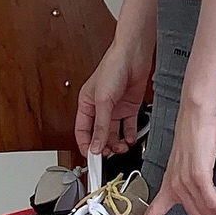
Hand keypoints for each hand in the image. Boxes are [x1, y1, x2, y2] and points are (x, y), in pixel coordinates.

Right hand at [75, 39, 153, 157]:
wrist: (133, 54)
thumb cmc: (112, 67)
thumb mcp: (103, 100)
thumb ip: (100, 125)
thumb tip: (96, 146)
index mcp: (86, 104)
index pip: (82, 131)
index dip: (85, 145)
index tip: (91, 159)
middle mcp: (100, 108)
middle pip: (99, 134)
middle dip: (103, 147)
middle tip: (109, 156)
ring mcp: (115, 108)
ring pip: (113, 132)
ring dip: (117, 143)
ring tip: (121, 148)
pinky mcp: (129, 106)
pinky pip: (128, 126)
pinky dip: (130, 135)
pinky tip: (131, 139)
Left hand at [129, 98, 215, 214]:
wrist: (196, 115)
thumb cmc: (195, 135)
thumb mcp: (188, 163)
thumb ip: (194, 182)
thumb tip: (207, 197)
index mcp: (168, 184)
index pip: (150, 213)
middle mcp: (174, 185)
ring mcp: (185, 181)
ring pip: (206, 214)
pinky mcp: (198, 175)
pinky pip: (213, 203)